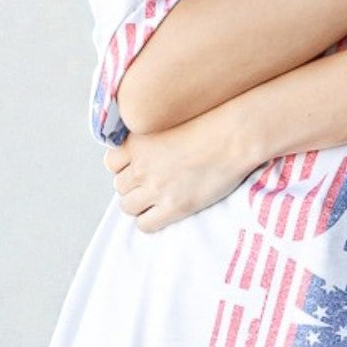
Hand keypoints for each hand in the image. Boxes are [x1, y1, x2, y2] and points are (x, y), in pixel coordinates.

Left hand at [104, 100, 257, 233]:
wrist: (235, 137)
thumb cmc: (211, 124)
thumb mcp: (170, 122)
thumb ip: (151, 138)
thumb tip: (144, 153)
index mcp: (138, 142)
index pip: (111, 163)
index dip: (125, 167)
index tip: (139, 167)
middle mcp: (142, 166)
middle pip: (119, 186)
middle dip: (134, 186)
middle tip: (155, 183)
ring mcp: (157, 188)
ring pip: (128, 206)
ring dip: (140, 204)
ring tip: (160, 198)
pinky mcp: (174, 207)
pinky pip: (145, 224)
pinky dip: (151, 221)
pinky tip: (166, 212)